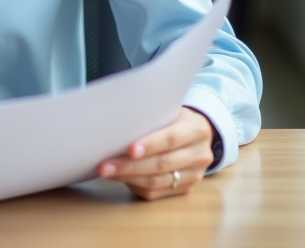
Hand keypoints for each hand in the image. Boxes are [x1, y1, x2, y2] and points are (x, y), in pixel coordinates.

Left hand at [97, 107, 215, 199]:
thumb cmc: (175, 119)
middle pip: (161, 164)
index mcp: (196, 130)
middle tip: (105, 165)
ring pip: (157, 181)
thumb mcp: (169, 110)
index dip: (150, 145)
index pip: (171, 139)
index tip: (129, 149)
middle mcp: (199, 154)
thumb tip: (116, 127)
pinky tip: (119, 178)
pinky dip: (134, 185)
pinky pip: (155, 193)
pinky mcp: (184, 190)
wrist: (197, 135)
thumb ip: (151, 118)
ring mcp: (194, 175)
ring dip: (128, 178)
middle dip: (130, 166)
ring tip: (106, 172)